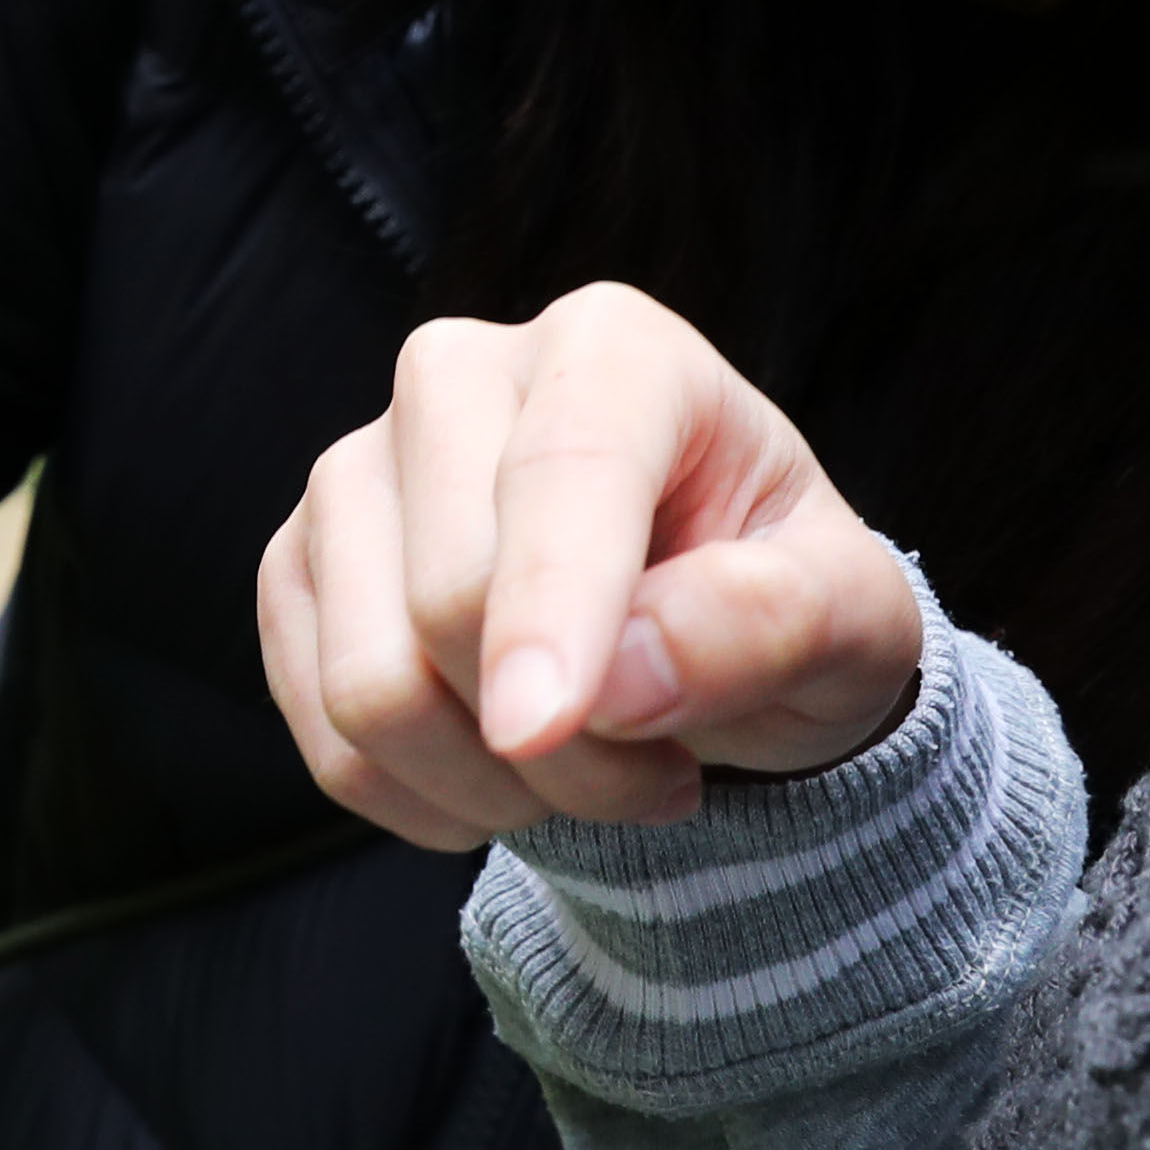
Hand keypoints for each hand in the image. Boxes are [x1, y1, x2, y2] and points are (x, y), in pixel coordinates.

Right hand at [256, 284, 922, 848]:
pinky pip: (327, 739)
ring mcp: (355, 471)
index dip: (546, 606)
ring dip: (495, 788)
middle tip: (661, 777)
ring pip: (368, 682)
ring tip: (593, 775)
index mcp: (611, 347)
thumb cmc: (781, 598)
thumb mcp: (850, 616)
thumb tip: (622, 680)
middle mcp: (455, 375)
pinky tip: (507, 780)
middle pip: (444, 593)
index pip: (559, 472)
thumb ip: (768, 624)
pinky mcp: (299, 567)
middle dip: (560, 746)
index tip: (543, 729)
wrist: (705, 632)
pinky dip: (425, 802)